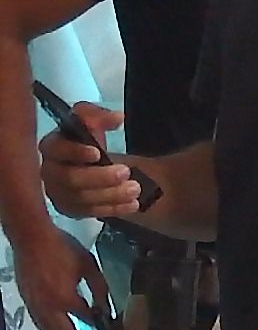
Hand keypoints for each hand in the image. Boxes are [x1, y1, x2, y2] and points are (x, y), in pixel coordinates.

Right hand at [15, 224, 112, 329]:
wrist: (31, 238)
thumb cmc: (63, 249)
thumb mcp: (88, 265)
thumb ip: (99, 288)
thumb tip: (105, 308)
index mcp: (66, 298)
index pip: (86, 319)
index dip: (99, 326)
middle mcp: (49, 308)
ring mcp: (35, 307)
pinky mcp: (27, 303)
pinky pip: (41, 326)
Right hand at [39, 102, 141, 221]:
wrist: (94, 164)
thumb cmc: (88, 140)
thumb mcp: (92, 120)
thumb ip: (99, 116)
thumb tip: (117, 118)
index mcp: (51, 147)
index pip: (55, 150)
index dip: (75, 152)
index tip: (98, 153)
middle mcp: (50, 172)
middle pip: (70, 179)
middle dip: (99, 177)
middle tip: (126, 172)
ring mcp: (59, 194)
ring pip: (82, 199)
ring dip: (111, 195)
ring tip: (135, 189)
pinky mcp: (72, 210)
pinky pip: (92, 213)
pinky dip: (114, 209)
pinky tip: (133, 204)